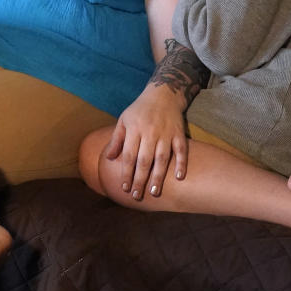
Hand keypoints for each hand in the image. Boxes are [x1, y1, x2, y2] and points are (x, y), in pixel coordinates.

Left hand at [105, 82, 188, 201]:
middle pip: (144, 160)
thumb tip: (109, 158)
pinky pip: (181, 150)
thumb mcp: (124, 120)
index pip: (129, 156)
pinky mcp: (179, 133)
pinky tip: (179, 177)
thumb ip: (116, 140)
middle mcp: (150, 132)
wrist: (163, 94)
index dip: (126, 173)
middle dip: (140, 180)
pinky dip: (181, 163)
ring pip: (162, 158)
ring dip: (158, 177)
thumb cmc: (140, 110)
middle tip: (137, 196)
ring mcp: (166, 133)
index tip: (124, 188)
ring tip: (154, 192)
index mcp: (134, 130)